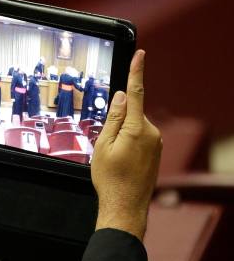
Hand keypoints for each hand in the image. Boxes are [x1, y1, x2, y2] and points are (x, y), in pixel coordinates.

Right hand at [91, 50, 161, 240]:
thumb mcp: (103, 145)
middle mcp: (151, 132)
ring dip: (122, 136)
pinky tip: (121, 164)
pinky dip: (128, 144)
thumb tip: (122, 97)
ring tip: (113, 161)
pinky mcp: (156, 152)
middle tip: (105, 147)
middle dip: (117, 122)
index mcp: (136, 128)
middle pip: (131, 113)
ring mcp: (156, 143)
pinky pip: (139, 138)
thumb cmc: (111, 179)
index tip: (140, 54)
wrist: (125, 206)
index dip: (136, 72)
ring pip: (134, 127)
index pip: (135, 93)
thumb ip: (114, 118)